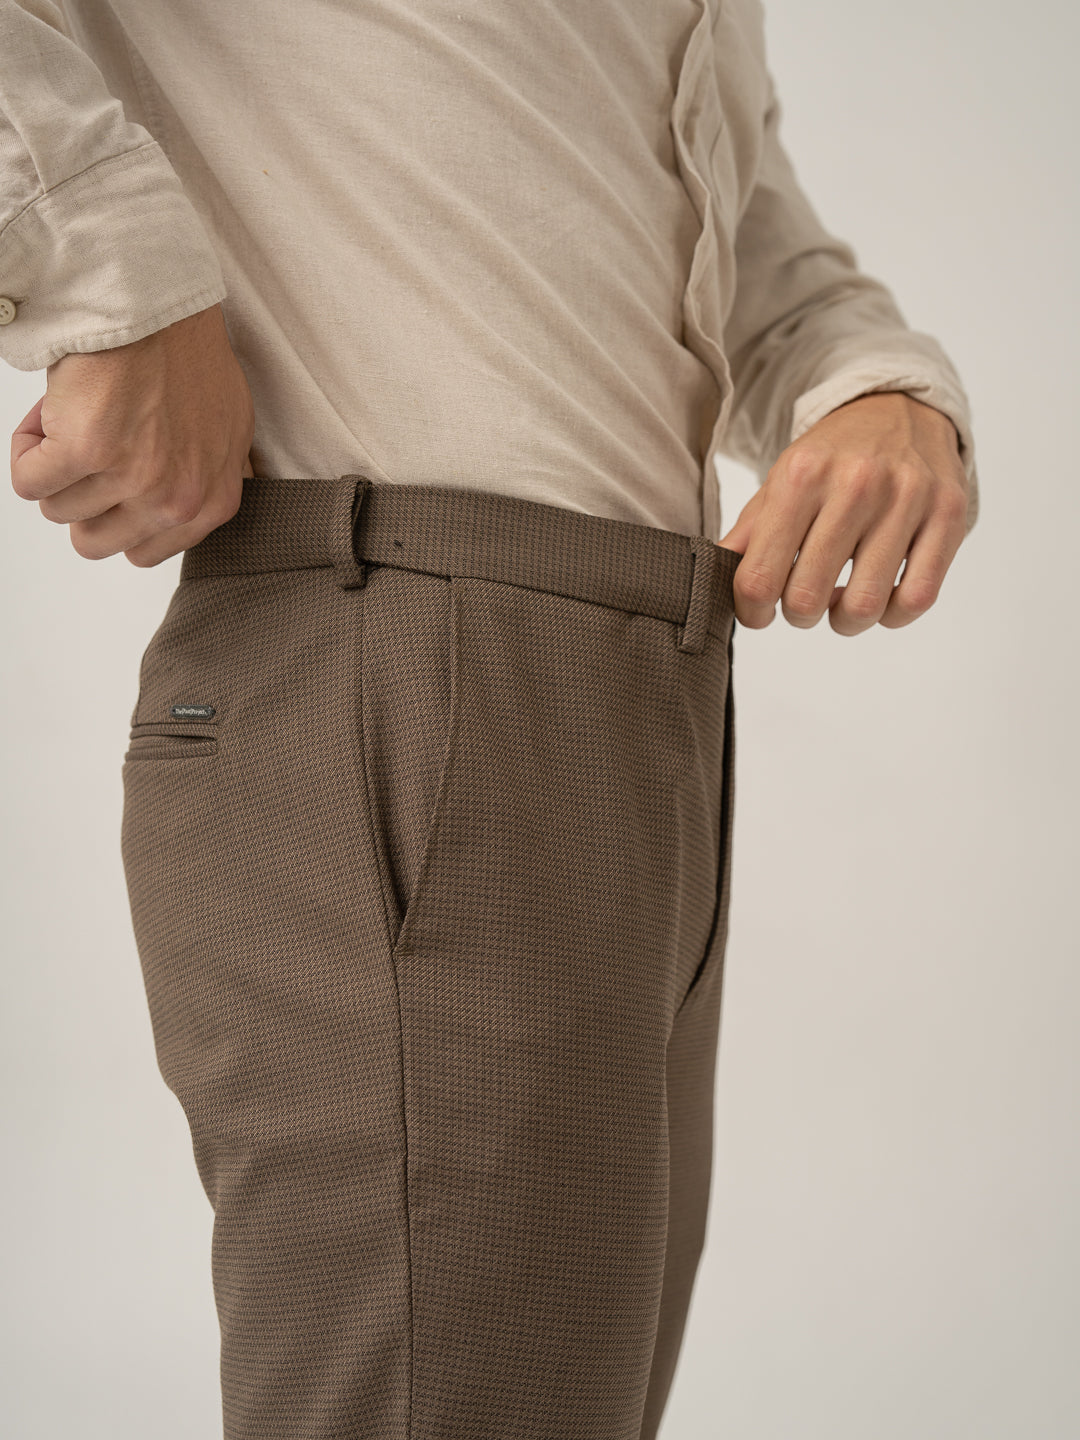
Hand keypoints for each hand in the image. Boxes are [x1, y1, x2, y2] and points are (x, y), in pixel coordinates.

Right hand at [10, 301, 254, 566]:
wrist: (158, 304)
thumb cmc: (187, 355)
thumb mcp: (225, 432)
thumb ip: (207, 480)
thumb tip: (182, 509)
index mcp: (211, 504)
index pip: (143, 553)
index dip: (114, 513)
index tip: (112, 477)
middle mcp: (176, 500)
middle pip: (94, 540)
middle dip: (79, 498)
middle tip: (88, 448)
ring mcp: (134, 479)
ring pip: (58, 509)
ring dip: (54, 465)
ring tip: (77, 417)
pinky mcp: (88, 451)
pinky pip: (29, 481)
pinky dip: (27, 450)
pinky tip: (53, 413)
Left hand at [717, 391, 970, 634]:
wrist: (899, 407)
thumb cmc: (833, 456)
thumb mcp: (781, 480)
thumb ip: (749, 533)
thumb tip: (710, 579)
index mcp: (801, 475)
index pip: (759, 577)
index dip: (752, 611)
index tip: (758, 612)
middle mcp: (855, 484)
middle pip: (808, 598)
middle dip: (798, 615)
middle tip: (802, 603)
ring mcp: (907, 498)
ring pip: (864, 606)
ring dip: (844, 621)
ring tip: (840, 603)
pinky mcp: (948, 514)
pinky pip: (917, 597)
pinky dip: (892, 615)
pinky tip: (881, 598)